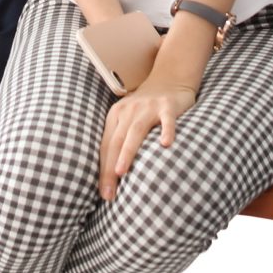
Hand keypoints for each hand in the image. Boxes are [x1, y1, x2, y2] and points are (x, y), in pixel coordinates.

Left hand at [99, 77, 196, 199]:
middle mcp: (129, 111)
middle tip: (108, 193)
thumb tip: (113, 176)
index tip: (103, 194)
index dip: (103, 171)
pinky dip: (166, 131)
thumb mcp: (129, 119)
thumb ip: (121, 140)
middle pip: (116, 141)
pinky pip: (167, 120)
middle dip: (110, 168)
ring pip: (135, 131)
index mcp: (116, 116)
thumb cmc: (146, 108)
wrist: (170, 78)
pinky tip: (165, 144)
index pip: (106, 146)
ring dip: (127, 152)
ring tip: (121, 172)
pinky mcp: (168, 106)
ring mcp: (149, 107)